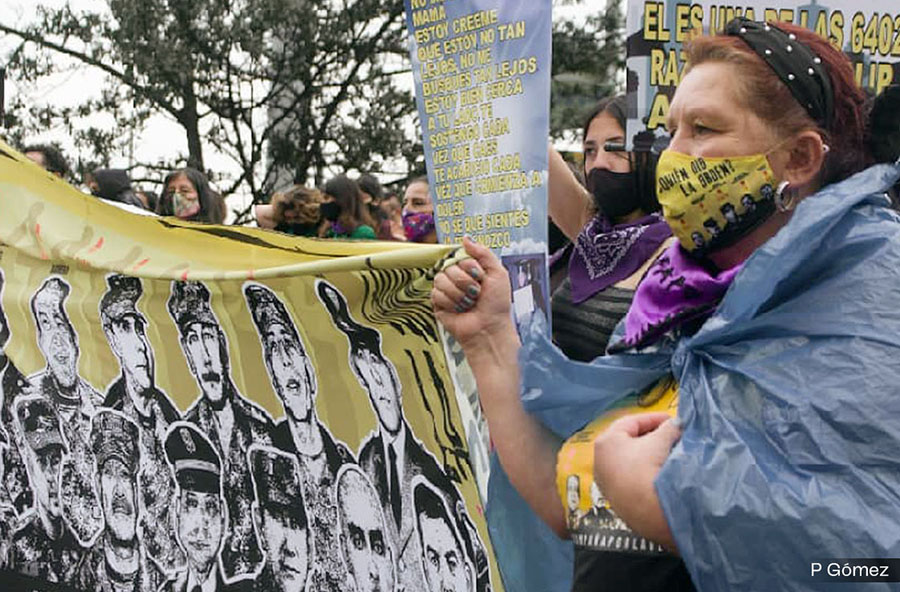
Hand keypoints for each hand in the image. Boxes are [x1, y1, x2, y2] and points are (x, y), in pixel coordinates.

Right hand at [432, 237, 513, 350]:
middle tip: (476, 293)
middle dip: (465, 281)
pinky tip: (459, 309)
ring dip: (458, 293)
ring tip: (468, 302)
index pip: (459, 256)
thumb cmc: (497, 304)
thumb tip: (465, 239)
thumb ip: (483, 253)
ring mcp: (446, 290)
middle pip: (449, 267)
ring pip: (440, 279)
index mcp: (470, 268)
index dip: (471, 267)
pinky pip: (436, 294)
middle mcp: (457, 277)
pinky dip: (450, 302)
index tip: (481, 277)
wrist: (490, 328)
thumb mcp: (498, 273)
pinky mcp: (438, 303)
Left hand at [593, 412, 680, 549]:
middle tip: (671, 436)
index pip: (631, 422)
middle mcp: (600, 460)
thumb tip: (676, 424)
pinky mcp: (614, 498)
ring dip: (648, 455)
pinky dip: (643, 472)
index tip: (671, 420)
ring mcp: (605, 481)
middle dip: (651, 437)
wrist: (645, 511)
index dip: (653, 419)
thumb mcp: (661, 441)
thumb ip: (669, 428)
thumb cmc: (647, 468)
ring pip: (629, 461)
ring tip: (668, 454)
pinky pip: (630, 478)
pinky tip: (658, 474)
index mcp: (606, 441)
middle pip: (628, 441)